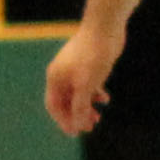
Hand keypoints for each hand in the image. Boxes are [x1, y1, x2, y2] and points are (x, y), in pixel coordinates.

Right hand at [42, 20, 121, 135]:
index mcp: (55, 77)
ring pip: (77, 93)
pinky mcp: (89, 64)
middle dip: (76, 116)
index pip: (54, 106)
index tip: (75, 133)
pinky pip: (88, 85)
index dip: (63, 121)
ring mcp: (75, 68)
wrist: (106, 27)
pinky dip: (95, 94)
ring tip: (98, 118)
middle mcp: (62, 73)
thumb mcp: (86, 85)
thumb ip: (80, 106)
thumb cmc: (93, 55)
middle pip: (65, 101)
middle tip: (90, 127)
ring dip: (86, 107)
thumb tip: (77, 125)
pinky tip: (106, 99)